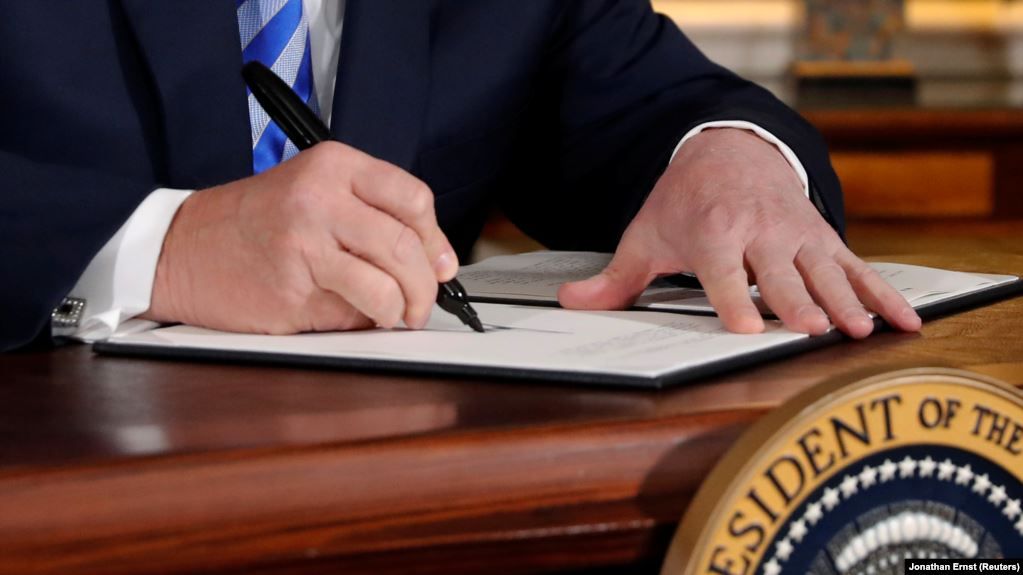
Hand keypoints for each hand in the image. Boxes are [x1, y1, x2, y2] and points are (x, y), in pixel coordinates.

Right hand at [143, 141, 457, 332]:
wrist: (181, 249)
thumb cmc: (254, 222)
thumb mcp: (314, 192)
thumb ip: (373, 217)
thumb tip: (437, 263)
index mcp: (333, 166)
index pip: (414, 200)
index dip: (436, 240)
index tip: (441, 265)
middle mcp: (320, 200)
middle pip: (406, 247)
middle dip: (426, 287)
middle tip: (423, 303)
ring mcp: (305, 246)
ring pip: (386, 288)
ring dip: (401, 311)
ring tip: (393, 314)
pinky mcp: (293, 292)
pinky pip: (351, 315)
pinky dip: (362, 322)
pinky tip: (350, 314)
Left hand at [558, 128, 920, 337]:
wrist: (729, 149)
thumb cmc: (684, 202)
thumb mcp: (646, 234)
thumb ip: (617, 277)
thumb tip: (572, 303)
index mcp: (713, 232)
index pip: (722, 272)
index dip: (735, 301)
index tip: (750, 330)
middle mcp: (759, 231)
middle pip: (780, 274)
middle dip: (798, 303)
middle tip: (815, 332)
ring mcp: (797, 234)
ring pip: (825, 271)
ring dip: (845, 301)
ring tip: (863, 332)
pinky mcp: (824, 238)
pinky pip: (858, 267)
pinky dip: (883, 294)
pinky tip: (905, 322)